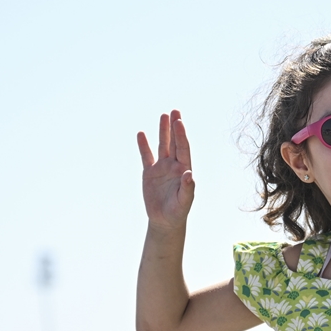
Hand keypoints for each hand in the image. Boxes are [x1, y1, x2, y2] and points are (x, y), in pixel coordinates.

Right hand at [137, 110, 193, 230]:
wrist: (165, 220)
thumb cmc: (178, 211)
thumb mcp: (184, 201)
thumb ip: (188, 188)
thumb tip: (190, 174)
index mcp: (184, 169)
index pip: (183, 148)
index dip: (181, 135)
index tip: (179, 121)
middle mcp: (174, 165)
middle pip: (175, 142)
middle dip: (175, 127)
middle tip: (175, 111)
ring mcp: (161, 168)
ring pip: (162, 146)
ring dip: (163, 131)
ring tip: (163, 115)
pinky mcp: (149, 173)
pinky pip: (146, 156)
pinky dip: (143, 146)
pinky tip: (141, 134)